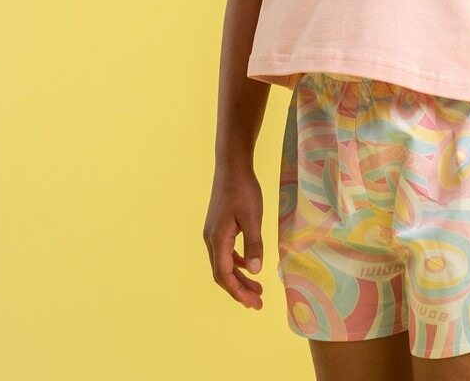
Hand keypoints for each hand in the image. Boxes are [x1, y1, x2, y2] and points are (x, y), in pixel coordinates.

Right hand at [203, 163, 264, 309]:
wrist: (232, 166)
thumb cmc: (243, 189)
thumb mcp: (253, 216)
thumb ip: (254, 243)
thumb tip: (256, 271)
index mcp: (218, 239)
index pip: (225, 275)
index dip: (238, 292)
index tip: (254, 303)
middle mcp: (211, 240)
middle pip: (223, 274)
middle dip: (240, 290)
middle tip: (258, 302)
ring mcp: (213, 233)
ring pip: (224, 264)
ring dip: (239, 278)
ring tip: (257, 289)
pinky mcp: (218, 227)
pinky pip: (226, 253)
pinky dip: (237, 263)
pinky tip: (249, 266)